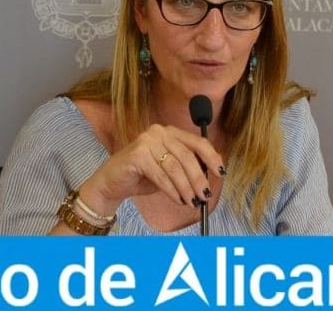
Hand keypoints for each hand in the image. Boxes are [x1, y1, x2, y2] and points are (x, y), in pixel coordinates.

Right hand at [77, 124, 224, 215]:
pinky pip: (161, 176)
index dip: (212, 157)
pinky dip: (172, 190)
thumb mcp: (170, 168)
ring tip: (192, 201)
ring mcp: (146, 141)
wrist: (111, 183)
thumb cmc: (143, 175)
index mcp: (170, 132)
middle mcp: (159, 131)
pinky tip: (178, 199)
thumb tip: (211, 174)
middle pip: (188, 156)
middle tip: (206, 196)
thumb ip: (188, 166)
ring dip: (186, 188)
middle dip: (199, 179)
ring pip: (175, 167)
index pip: (198, 142)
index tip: (221, 172)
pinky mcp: (137, 154)